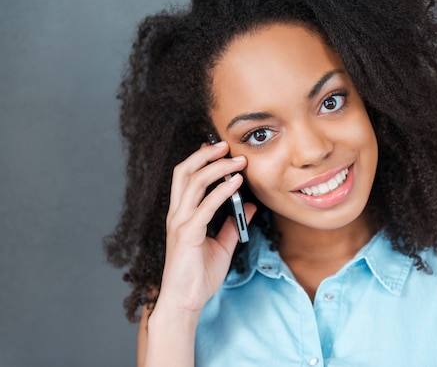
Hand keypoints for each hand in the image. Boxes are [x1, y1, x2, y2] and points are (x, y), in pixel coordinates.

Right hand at [155, 141, 255, 317]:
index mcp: (182, 215)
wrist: (184, 302)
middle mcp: (177, 214)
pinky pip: (205, 206)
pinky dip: (222, 190)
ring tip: (237, 160)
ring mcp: (180, 223)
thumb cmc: (198, 276)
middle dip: (204, 154)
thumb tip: (249, 206)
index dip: (200, 159)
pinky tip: (236, 182)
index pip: (185, 177)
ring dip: (217, 167)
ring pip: (193, 182)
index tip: (220, 149)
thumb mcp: (222, 246)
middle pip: (184, 172)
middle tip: (226, 145)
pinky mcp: (188, 234)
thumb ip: (233, 225)